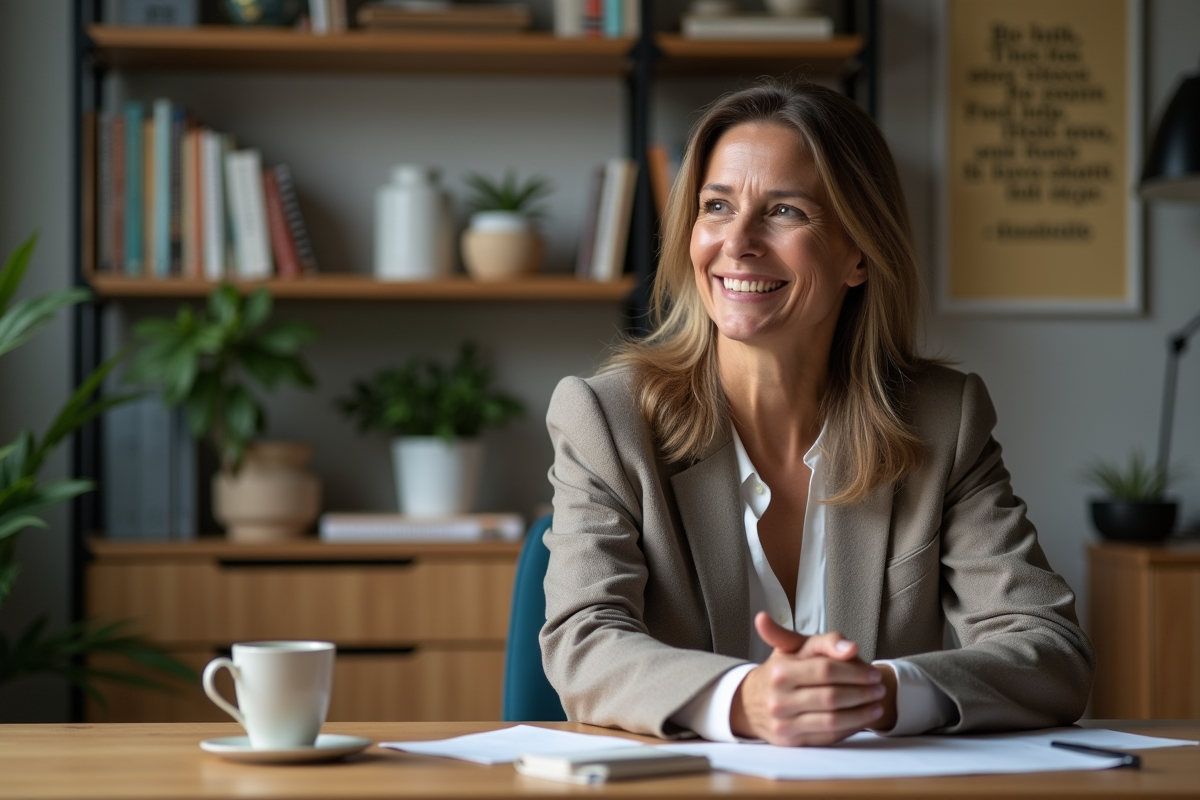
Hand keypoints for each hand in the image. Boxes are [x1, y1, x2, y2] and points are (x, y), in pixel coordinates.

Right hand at [729, 612, 896, 745]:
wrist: (749, 702)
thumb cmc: (780, 671)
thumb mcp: (795, 648)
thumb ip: (825, 642)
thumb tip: (851, 647)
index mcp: (779, 672)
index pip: (826, 670)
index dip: (854, 672)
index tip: (873, 673)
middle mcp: (778, 699)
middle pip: (832, 697)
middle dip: (862, 693)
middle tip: (879, 688)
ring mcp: (784, 723)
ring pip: (832, 720)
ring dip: (861, 714)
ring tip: (877, 704)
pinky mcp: (791, 741)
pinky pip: (828, 736)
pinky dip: (851, 728)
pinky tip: (862, 719)